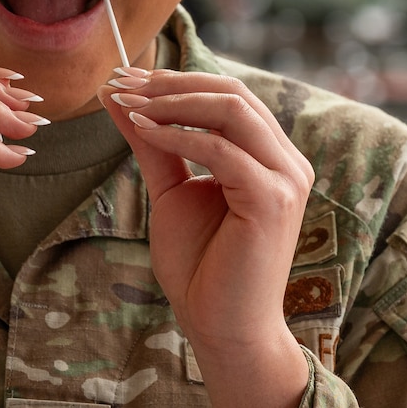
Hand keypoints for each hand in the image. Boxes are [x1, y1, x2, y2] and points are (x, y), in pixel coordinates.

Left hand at [104, 69, 316, 407]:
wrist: (222, 328)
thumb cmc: (202, 268)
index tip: (125, 79)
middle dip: (171, 84)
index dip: (176, 81)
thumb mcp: (171, 192)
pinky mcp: (273, 199)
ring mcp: (285, 178)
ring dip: (171, 101)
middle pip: (232, 93)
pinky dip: (176, 134)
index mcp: (269, 157)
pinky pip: (220, 149)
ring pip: (230, 110)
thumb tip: (120, 96)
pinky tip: (141, 131)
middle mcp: (287, 161)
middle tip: (121, 83)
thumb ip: (153, 143)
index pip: (228, 96)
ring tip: (127, 103)